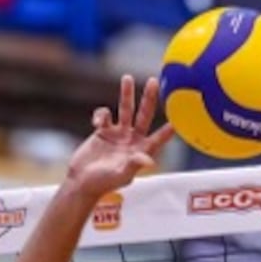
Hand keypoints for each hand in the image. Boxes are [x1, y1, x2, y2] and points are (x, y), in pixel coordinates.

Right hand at [64, 74, 172, 202]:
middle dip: (149, 98)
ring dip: (126, 94)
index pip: (159, 137)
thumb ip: (134, 165)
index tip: (179, 117)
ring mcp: (118, 134)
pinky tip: (96, 124)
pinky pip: (104, 116)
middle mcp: (132, 140)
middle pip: (144, 115)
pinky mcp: (103, 131)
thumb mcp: (120, 175)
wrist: (81, 181)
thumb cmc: (103, 183)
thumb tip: (150, 160)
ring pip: (125, 109)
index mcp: (141, 151)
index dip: (169, 128)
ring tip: (127, 78)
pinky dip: (100, 115)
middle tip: (154, 81)